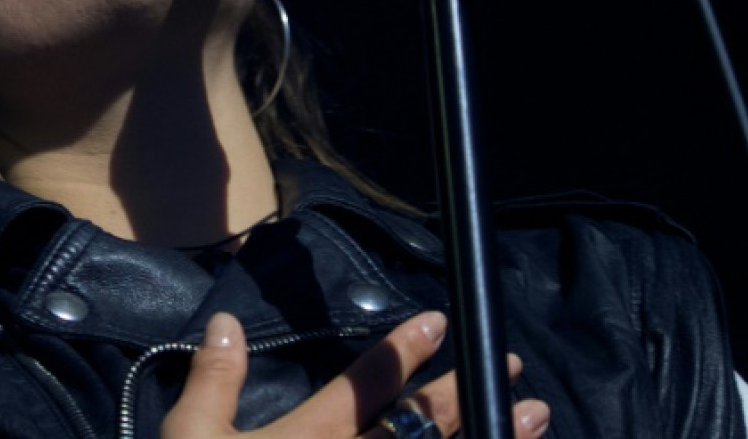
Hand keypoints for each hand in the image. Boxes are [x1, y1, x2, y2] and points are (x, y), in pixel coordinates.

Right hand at [160, 311, 549, 438]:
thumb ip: (213, 379)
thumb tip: (226, 320)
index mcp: (309, 438)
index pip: (366, 385)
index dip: (403, 350)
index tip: (437, 322)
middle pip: (420, 425)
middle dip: (465, 390)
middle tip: (510, 364)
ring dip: (489, 437)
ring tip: (534, 416)